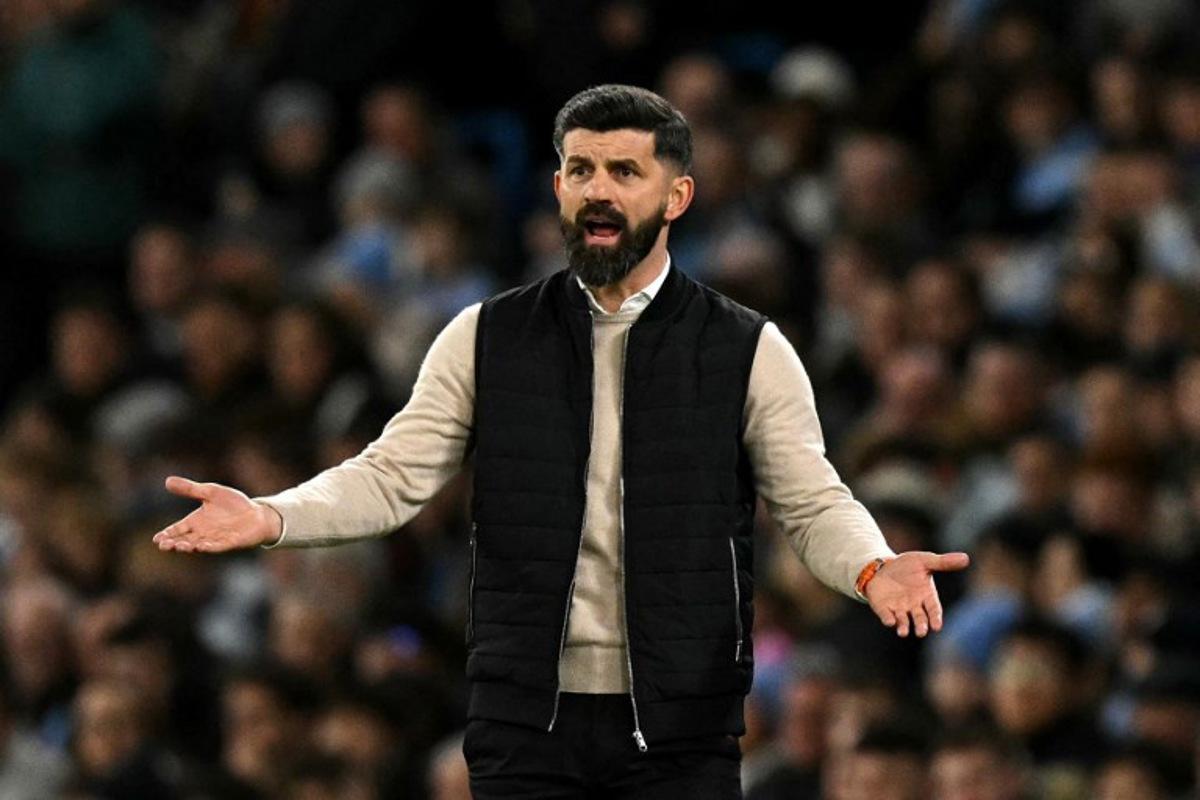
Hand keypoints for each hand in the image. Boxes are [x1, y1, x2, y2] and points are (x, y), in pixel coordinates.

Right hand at [152, 476, 282, 552]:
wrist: (256, 513)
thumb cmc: (233, 504)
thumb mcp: (210, 492)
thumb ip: (190, 489)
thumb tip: (167, 481)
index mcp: (196, 521)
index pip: (177, 529)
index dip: (167, 534)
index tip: (156, 539)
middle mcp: (203, 533)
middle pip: (184, 540)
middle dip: (173, 543)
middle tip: (163, 546)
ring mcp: (216, 539)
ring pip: (198, 545)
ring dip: (189, 546)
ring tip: (180, 546)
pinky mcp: (230, 542)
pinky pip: (218, 546)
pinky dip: (210, 547)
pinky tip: (202, 546)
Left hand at [864, 551, 968, 636]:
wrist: (883, 565)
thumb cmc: (908, 565)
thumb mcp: (925, 561)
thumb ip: (943, 562)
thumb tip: (966, 558)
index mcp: (926, 596)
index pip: (933, 609)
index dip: (935, 618)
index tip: (937, 627)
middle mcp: (913, 605)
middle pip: (919, 619)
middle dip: (921, 626)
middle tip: (921, 633)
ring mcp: (898, 607)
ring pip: (903, 621)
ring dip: (903, 627)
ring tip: (903, 633)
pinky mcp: (883, 607)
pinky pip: (886, 615)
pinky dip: (888, 619)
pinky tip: (890, 622)